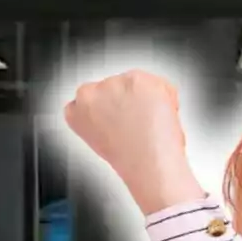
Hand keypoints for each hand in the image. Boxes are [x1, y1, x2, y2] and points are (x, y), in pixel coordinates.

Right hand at [64, 70, 205, 214]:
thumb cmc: (130, 160)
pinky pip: (158, 83)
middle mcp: (90, 93)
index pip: (88, 97)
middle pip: (113, 87)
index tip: (119, 116)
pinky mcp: (138, 78)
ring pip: (135, 83)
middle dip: (127, 99)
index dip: (109, 107)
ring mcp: (114, 83)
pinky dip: (166, 96)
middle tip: (139, 121)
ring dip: (146, 97)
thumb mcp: (101, 141)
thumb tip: (118, 114)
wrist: (148, 162)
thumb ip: (102, 120)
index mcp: (76, 111)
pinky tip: (161, 115)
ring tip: (150, 123)